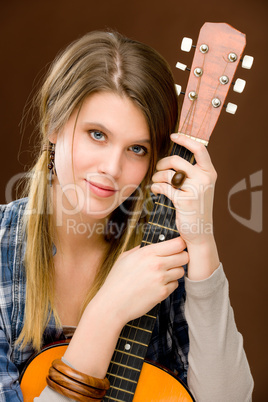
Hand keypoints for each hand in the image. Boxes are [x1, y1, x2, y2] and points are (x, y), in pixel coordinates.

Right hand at [96, 236, 187, 324]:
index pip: (177, 243)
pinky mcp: (162, 293)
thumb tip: (153, 244)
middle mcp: (157, 264)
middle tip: (173, 261)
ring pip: (181, 271)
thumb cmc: (116, 280)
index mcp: (147, 252)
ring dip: (175, 272)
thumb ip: (141, 249)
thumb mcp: (125, 257)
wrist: (112, 304)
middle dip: (181, 258)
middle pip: (184, 256)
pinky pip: (175, 285)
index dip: (180, 244)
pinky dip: (169, 285)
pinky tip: (158, 285)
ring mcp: (161, 279)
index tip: (177, 247)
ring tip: (163, 274)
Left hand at [151, 133, 216, 247]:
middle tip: (158, 169)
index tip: (173, 136)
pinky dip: (156, 188)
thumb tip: (173, 157)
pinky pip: (164, 187)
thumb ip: (192, 172)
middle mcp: (205, 179)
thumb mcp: (200, 187)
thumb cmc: (196, 208)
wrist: (200, 233)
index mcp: (210, 173)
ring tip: (156, 182)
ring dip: (157, 177)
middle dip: (163, 163)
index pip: (199, 148)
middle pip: (177, 160)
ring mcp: (196, 190)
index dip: (185, 139)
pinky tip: (155, 190)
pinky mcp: (185, 201)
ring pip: (168, 174)